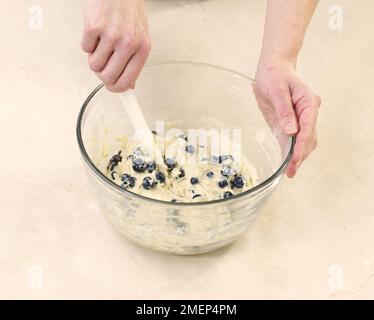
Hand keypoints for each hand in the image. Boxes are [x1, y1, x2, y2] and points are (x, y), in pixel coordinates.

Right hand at [81, 0, 150, 91]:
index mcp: (142, 49)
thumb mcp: (140, 38)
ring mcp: (111, 35)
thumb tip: (130, 85)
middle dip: (102, 74)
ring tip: (102, 43)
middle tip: (104, 65)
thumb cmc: (130, 12)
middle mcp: (128, 43)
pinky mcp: (94, 26)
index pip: (127, 81)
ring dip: (95, 57)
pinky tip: (96, 33)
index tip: (112, 89)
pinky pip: (85, 49)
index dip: (116, 89)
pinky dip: (88, 43)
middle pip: (107, 77)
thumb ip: (135, 62)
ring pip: (94, 65)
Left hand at [252, 58, 320, 177]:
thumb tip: (291, 132)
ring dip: (297, 157)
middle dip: (300, 155)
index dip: (301, 145)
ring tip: (289, 172)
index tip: (295, 158)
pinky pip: (292, 141)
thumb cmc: (275, 76)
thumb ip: (284, 111)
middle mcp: (308, 113)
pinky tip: (287, 164)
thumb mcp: (277, 91)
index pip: (308, 128)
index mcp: (309, 103)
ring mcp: (301, 120)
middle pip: (308, 138)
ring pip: (303, 142)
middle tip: (291, 171)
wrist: (273, 70)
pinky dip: (290, 152)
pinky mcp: (290, 124)